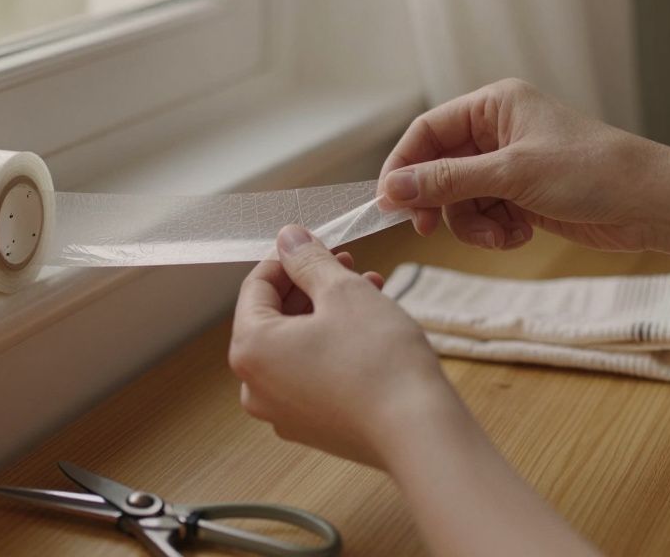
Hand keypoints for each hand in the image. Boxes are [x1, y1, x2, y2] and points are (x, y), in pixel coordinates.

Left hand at [229, 225, 468, 468]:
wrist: (418, 432)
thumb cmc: (379, 360)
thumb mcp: (343, 292)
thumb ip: (308, 260)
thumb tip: (288, 238)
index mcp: (250, 350)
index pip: (256, 286)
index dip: (288, 257)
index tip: (317, 243)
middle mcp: (255, 387)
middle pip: (275, 317)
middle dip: (312, 285)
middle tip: (347, 263)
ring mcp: (283, 412)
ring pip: (297, 345)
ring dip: (328, 312)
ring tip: (369, 289)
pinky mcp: (313, 427)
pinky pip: (312, 374)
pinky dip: (333, 346)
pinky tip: (370, 327)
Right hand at [378, 78, 669, 251]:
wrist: (651, 204)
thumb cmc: (591, 172)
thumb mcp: (512, 175)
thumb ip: (448, 181)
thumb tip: (394, 188)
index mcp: (495, 105)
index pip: (428, 131)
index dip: (403, 166)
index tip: (389, 203)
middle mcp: (498, 130)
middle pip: (439, 168)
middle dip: (440, 202)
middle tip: (429, 229)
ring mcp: (510, 164)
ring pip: (461, 199)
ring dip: (473, 223)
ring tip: (501, 235)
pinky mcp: (523, 195)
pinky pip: (485, 215)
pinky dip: (495, 230)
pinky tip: (520, 235)